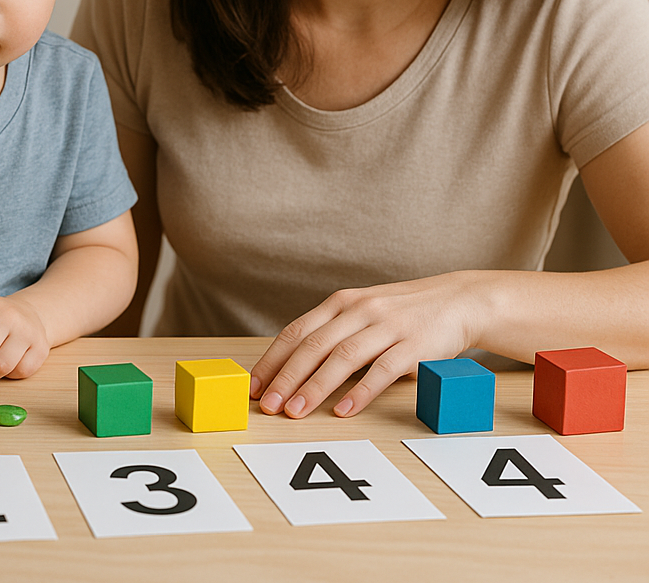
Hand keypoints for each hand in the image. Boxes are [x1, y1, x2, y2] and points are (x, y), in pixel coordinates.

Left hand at [250, 271, 481, 418]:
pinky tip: (343, 410)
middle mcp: (359, 310)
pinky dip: (360, 392)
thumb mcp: (364, 312)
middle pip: (313, 346)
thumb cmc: (404, 313)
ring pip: (342, 358)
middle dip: (285, 378)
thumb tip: (294, 368)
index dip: (273, 360)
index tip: (255, 386)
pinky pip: (381, 370)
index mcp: (341, 302)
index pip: (297, 332)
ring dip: (314, 388)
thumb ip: (335, 332)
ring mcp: (386, 326)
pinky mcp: (413, 345)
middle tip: (268, 406)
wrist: (459, 300)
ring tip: (295, 412)